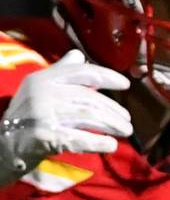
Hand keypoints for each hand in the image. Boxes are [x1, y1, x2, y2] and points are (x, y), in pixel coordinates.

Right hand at [0, 50, 131, 178]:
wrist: (2, 144)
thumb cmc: (26, 117)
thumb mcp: (38, 89)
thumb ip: (60, 73)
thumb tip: (78, 55)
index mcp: (42, 79)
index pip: (80, 72)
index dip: (106, 76)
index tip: (126, 84)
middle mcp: (42, 93)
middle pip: (89, 98)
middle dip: (113, 110)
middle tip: (128, 121)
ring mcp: (42, 114)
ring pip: (88, 116)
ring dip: (112, 125)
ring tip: (125, 131)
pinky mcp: (45, 136)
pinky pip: (81, 138)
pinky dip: (100, 142)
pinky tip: (111, 145)